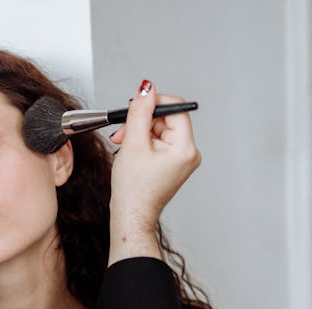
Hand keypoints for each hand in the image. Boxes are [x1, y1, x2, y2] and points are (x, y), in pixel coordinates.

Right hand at [107, 80, 200, 264]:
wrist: (131, 217)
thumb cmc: (133, 190)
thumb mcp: (133, 144)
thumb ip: (139, 112)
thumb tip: (146, 89)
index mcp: (185, 148)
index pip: (175, 109)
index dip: (154, 103)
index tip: (135, 105)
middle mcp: (189, 153)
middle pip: (166, 120)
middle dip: (141, 122)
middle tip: (122, 132)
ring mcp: (182, 160)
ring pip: (160, 131)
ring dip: (139, 133)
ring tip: (123, 145)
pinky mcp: (173, 165)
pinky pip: (159, 143)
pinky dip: (143, 143)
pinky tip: (131, 152)